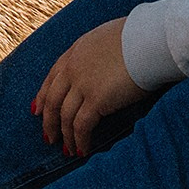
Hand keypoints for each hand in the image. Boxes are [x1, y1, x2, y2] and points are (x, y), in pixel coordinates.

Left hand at [34, 19, 146, 156]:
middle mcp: (74, 68)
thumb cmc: (142, 37)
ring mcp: (83, 84)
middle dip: (48, 120)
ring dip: (65, 136)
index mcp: (77, 51)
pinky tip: (82, 150)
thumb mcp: (110, 39)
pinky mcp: (96, 100)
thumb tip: (107, 65)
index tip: (37, 110)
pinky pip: (81, 126)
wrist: (151, 39)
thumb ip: (99, 53)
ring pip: (65, 115)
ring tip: (67, 151)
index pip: (53, 76)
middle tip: (48, 136)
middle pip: (53, 99)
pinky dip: (80, 140)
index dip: (43, 95)